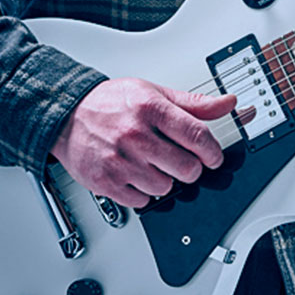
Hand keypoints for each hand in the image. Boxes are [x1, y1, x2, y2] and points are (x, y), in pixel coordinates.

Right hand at [50, 78, 237, 207]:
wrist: (67, 114)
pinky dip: (143, 193)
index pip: (197, 136)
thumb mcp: (154, 93)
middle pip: (187, 168)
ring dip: (165, 181)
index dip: (213, 151)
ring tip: (151, 164)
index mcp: (151, 109)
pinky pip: (142, 201)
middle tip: (181, 161)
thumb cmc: (111, 103)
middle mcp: (135, 135)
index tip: (213, 157)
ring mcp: (119, 160)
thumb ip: (194, 103)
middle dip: (190, 168)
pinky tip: (135, 175)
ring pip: (166, 188)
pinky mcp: (105, 181)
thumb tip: (228, 103)